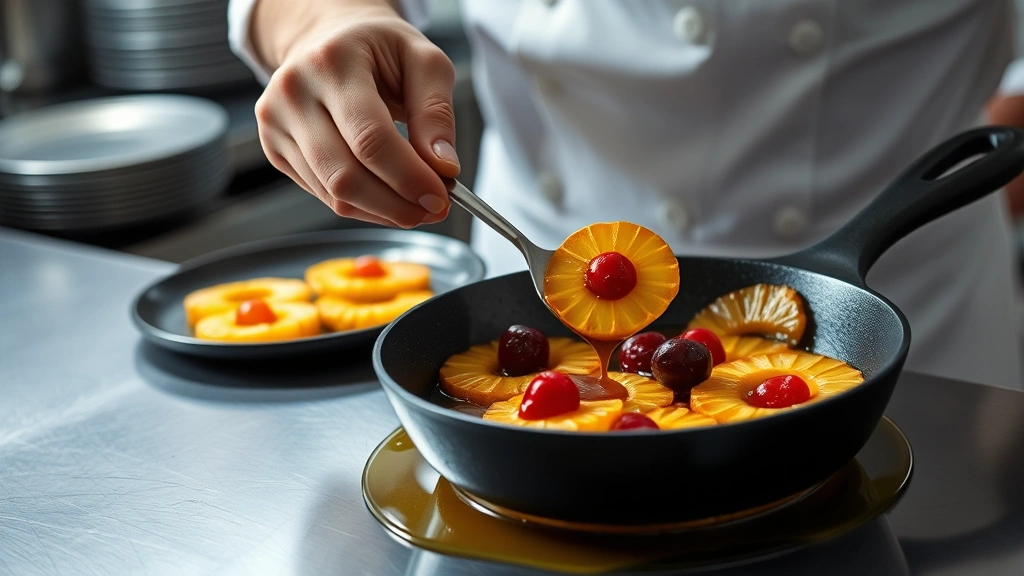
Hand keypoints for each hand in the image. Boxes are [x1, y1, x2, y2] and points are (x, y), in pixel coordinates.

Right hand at [251, 0, 458, 227]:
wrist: (330, 38)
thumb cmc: (379, 50)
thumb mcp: (424, 61)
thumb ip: (437, 113)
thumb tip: (443, 167)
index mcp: (332, 62)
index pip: (370, 139)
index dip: (408, 178)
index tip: (440, 197)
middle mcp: (293, 92)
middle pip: (346, 176)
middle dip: (397, 205)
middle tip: (433, 209)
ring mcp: (276, 123)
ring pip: (334, 194)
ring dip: (383, 210)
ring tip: (415, 203)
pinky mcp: (274, 149)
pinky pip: (324, 195)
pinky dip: (363, 205)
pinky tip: (386, 195)